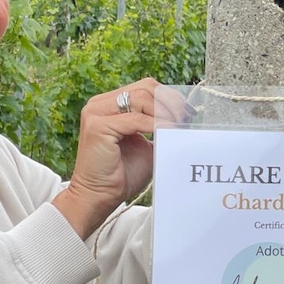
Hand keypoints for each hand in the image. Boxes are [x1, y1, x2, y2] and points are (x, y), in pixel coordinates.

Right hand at [54, 78, 187, 238]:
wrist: (99, 196)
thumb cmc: (122, 174)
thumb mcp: (147, 144)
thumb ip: (158, 126)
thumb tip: (185, 117)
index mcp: (111, 104)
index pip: (146, 87)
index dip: (170, 97)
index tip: (188, 113)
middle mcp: (100, 104)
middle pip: (145, 87)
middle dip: (170, 102)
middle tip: (185, 119)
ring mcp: (96, 112)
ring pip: (141, 99)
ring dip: (164, 113)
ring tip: (176, 127)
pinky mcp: (97, 126)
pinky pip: (135, 119)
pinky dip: (155, 125)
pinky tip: (167, 133)